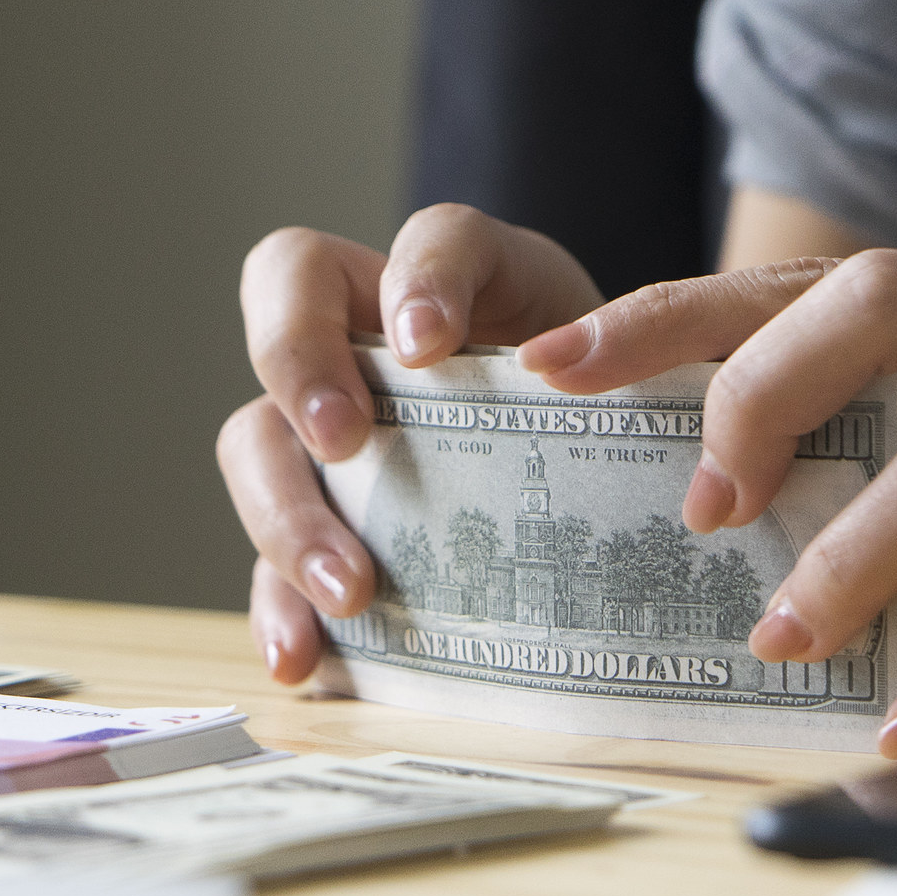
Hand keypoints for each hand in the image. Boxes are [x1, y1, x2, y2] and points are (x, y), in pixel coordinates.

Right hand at [218, 205, 601, 681]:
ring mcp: (330, 434)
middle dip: (299, 372)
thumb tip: (585, 381)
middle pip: (286, 312)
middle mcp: (371, 340)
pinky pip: (271, 562)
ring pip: (256, 442)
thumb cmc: (619, 415)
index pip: (431, 236)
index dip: (414, 278)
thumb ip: (631, 359)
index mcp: (457, 284)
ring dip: (285, 514)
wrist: (614, 492)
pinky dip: (280, 610)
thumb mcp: (640, 368)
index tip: (425, 344)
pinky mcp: (327, 527)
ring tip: (346, 588)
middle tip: (344, 445)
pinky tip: (305, 659)